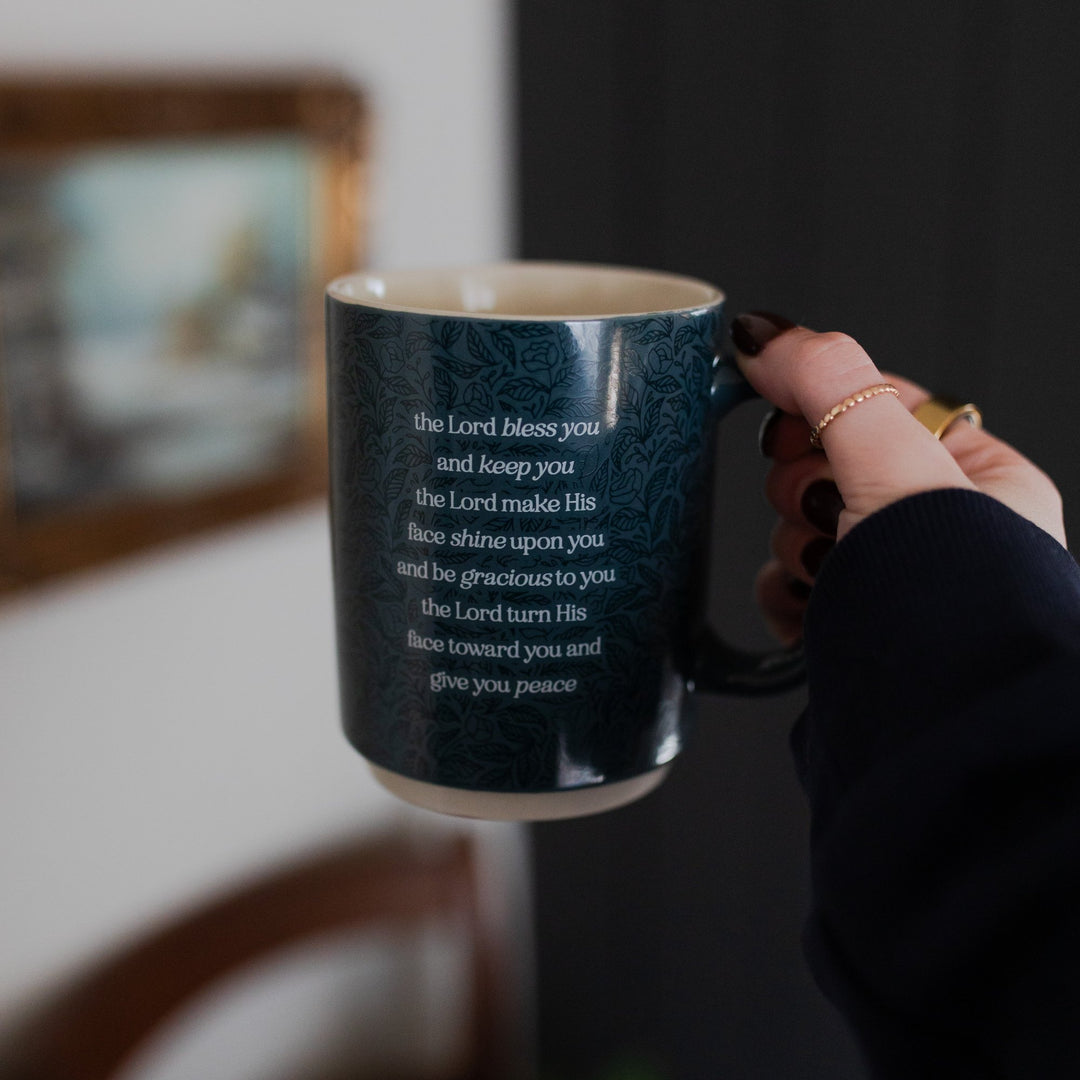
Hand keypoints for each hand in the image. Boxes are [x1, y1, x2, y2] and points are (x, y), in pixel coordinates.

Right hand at [730, 312, 1066, 644]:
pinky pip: (786, 585)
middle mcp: (936, 529)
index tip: (798, 422)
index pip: (877, 404)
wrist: (935, 711)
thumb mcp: (892, 459)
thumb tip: (767, 334)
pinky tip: (814, 606)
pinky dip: (787, 594)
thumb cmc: (950, 597)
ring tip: (832, 571)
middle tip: (829, 507)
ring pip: (800, 528)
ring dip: (800, 546)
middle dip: (809, 489)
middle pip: (825, 468)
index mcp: (975, 477)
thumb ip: (830, 382)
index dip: (826, 408)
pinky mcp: (845, 626)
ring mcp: (887, 579)